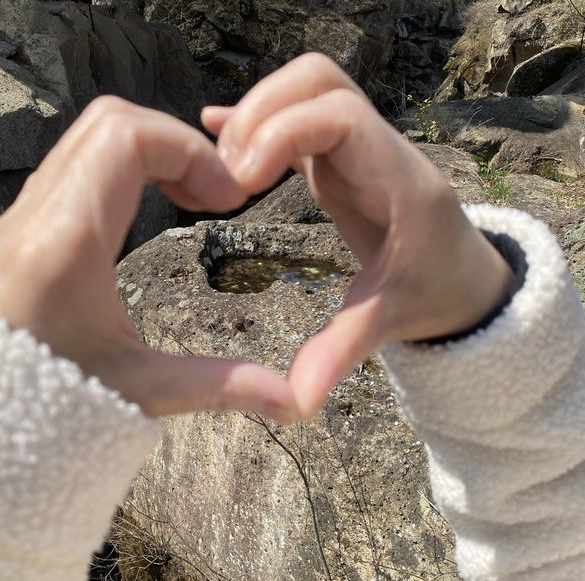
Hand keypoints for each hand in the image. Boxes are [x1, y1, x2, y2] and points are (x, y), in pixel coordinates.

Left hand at [0, 97, 295, 421]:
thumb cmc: (40, 405)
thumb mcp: (138, 390)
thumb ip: (219, 386)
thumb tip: (291, 400)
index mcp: (67, 244)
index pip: (128, 137)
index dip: (191, 151)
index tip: (227, 198)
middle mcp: (39, 214)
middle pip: (112, 121)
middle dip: (178, 146)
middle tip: (213, 195)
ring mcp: (26, 213)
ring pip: (93, 136)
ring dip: (152, 155)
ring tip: (190, 200)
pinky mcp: (26, 223)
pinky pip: (78, 162)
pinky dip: (125, 169)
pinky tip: (150, 210)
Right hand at [203, 53, 513, 417]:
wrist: (461, 279)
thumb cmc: (433, 294)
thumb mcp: (387, 322)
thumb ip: (340, 354)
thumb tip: (296, 403)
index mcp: (398, 180)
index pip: (338, 115)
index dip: (280, 132)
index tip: (240, 182)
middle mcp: (378, 150)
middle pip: (318, 80)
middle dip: (261, 112)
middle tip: (226, 172)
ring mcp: (357, 150)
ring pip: (304, 90)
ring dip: (256, 115)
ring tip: (221, 167)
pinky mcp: (338, 159)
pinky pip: (296, 120)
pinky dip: (256, 123)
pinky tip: (217, 132)